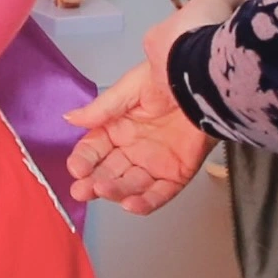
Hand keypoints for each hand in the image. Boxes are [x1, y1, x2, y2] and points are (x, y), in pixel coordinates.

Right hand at [62, 68, 210, 213]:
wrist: (208, 80)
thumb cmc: (172, 73)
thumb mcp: (130, 87)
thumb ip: (102, 109)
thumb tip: (70, 119)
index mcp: (118, 125)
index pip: (93, 148)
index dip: (83, 159)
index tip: (76, 168)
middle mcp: (133, 146)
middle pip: (108, 171)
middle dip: (93, 182)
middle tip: (82, 190)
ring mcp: (154, 162)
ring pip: (130, 184)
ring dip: (115, 191)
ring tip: (104, 190)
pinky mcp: (177, 174)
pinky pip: (160, 193)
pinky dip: (146, 202)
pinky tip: (131, 204)